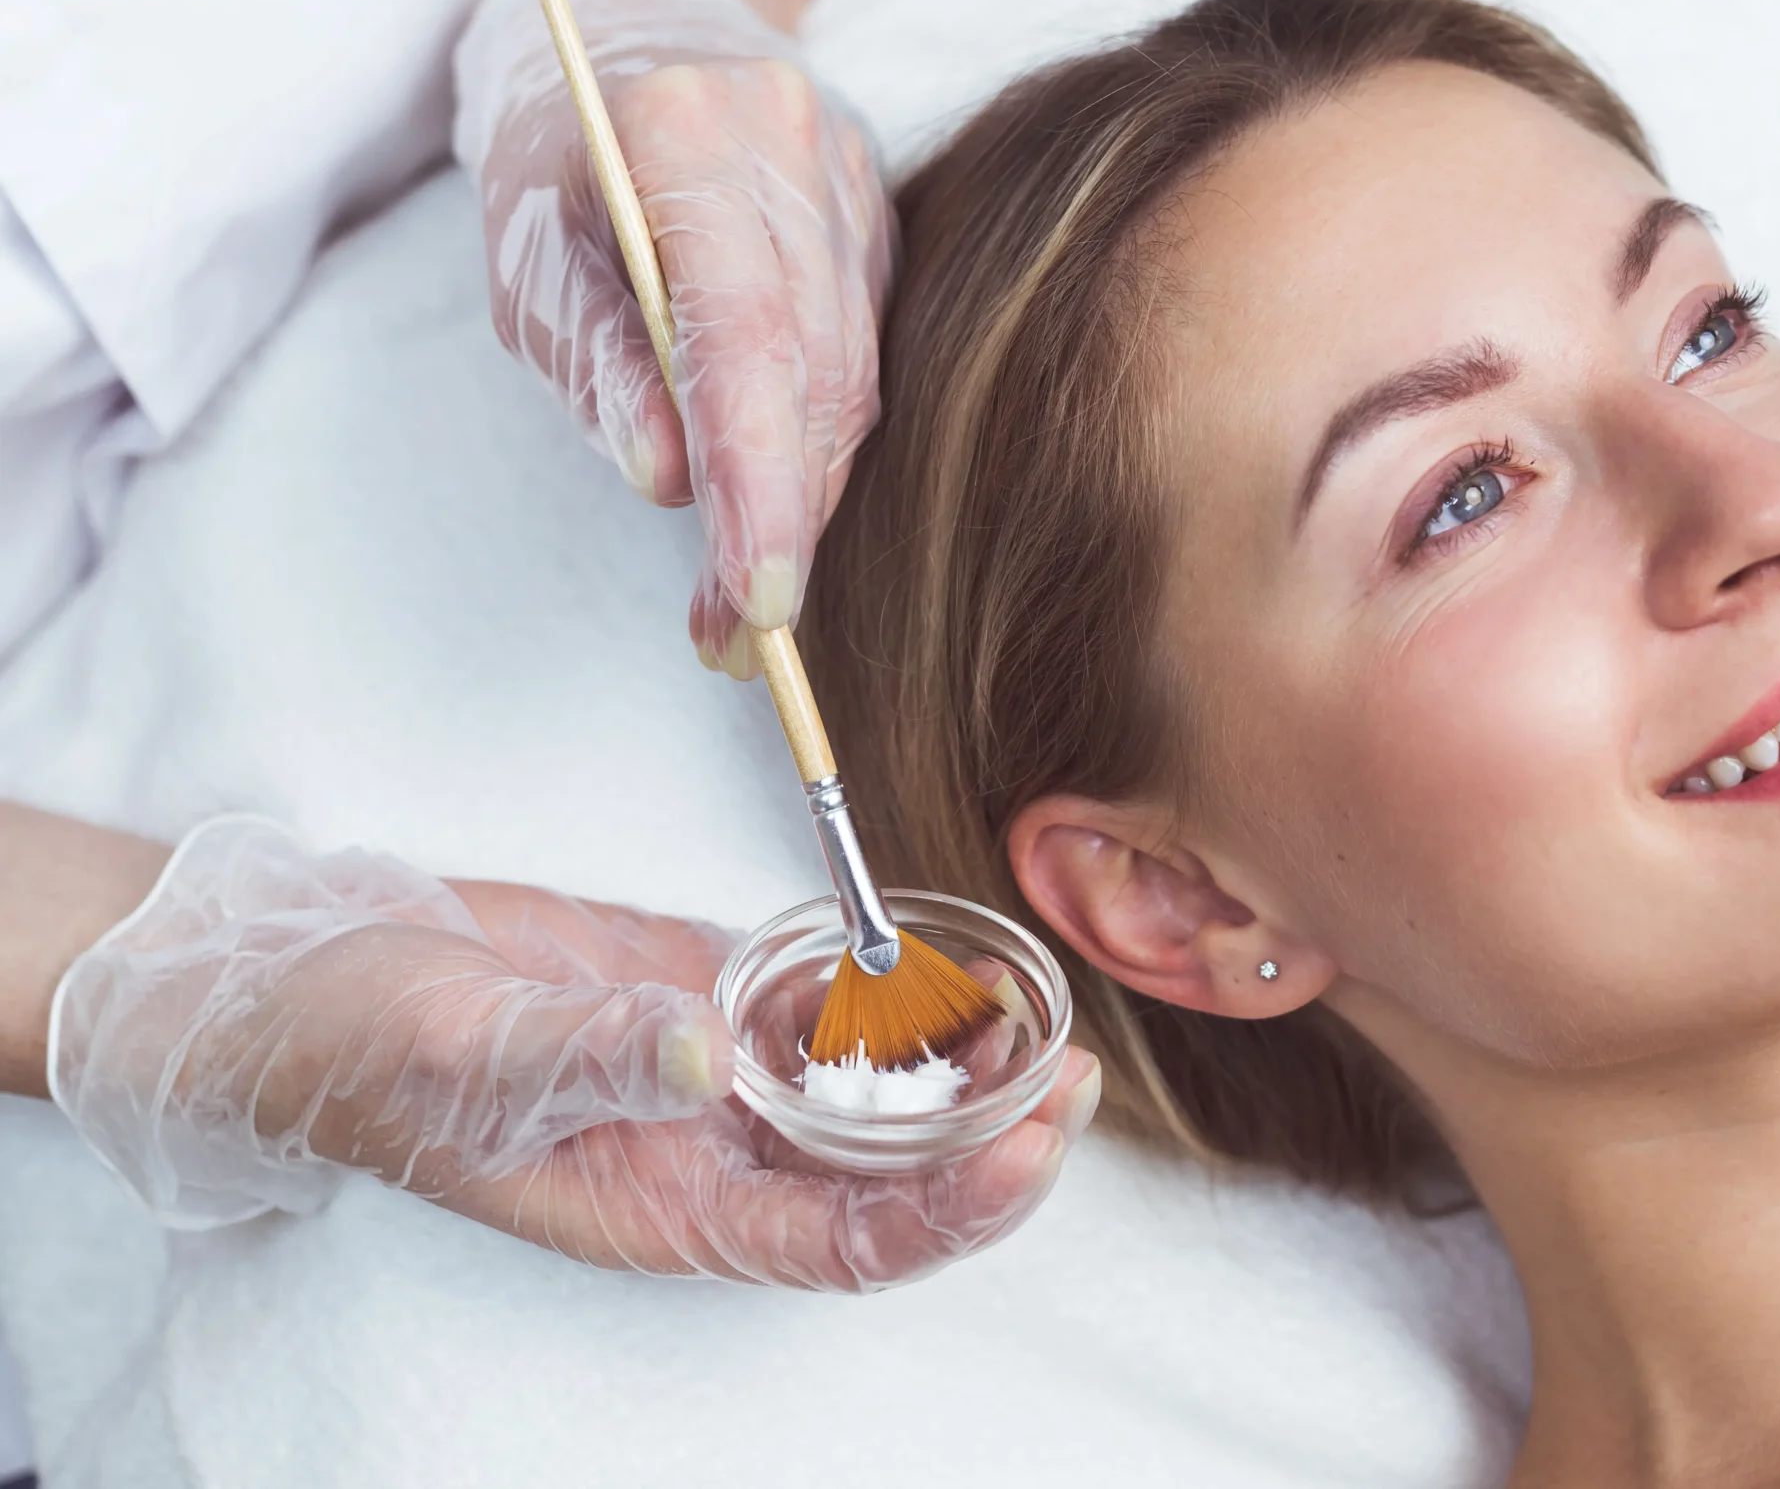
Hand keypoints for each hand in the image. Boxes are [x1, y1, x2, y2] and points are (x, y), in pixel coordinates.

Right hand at [49, 818, 1097, 1291]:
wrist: (303, 967)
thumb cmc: (357, 1045)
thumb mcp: (468, 1048)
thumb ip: (589, 1050)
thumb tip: (702, 1049)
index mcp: (666, 1206)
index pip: (848, 1238)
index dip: (953, 1207)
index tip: (1034, 1142)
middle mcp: (709, 1151)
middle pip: (888, 1172)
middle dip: (991, 1131)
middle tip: (1073, 1063)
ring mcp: (712, 1071)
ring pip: (865, 1089)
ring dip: (953, 1057)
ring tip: (1033, 997)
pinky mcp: (702, 991)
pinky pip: (815, 1001)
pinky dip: (880, 981)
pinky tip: (937, 946)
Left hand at [453, 0, 893, 672]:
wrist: (631, 37)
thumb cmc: (554, 158)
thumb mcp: (527, 256)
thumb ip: (597, 361)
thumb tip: (667, 482)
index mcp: (686, 132)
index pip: (744, 334)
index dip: (760, 478)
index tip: (758, 598)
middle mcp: (791, 141)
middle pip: (817, 370)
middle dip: (782, 519)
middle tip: (736, 640)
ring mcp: (853, 173)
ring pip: (855, 376)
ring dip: (805, 502)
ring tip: (743, 604)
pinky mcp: (881, 213)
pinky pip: (866, 355)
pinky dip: (821, 446)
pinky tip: (778, 510)